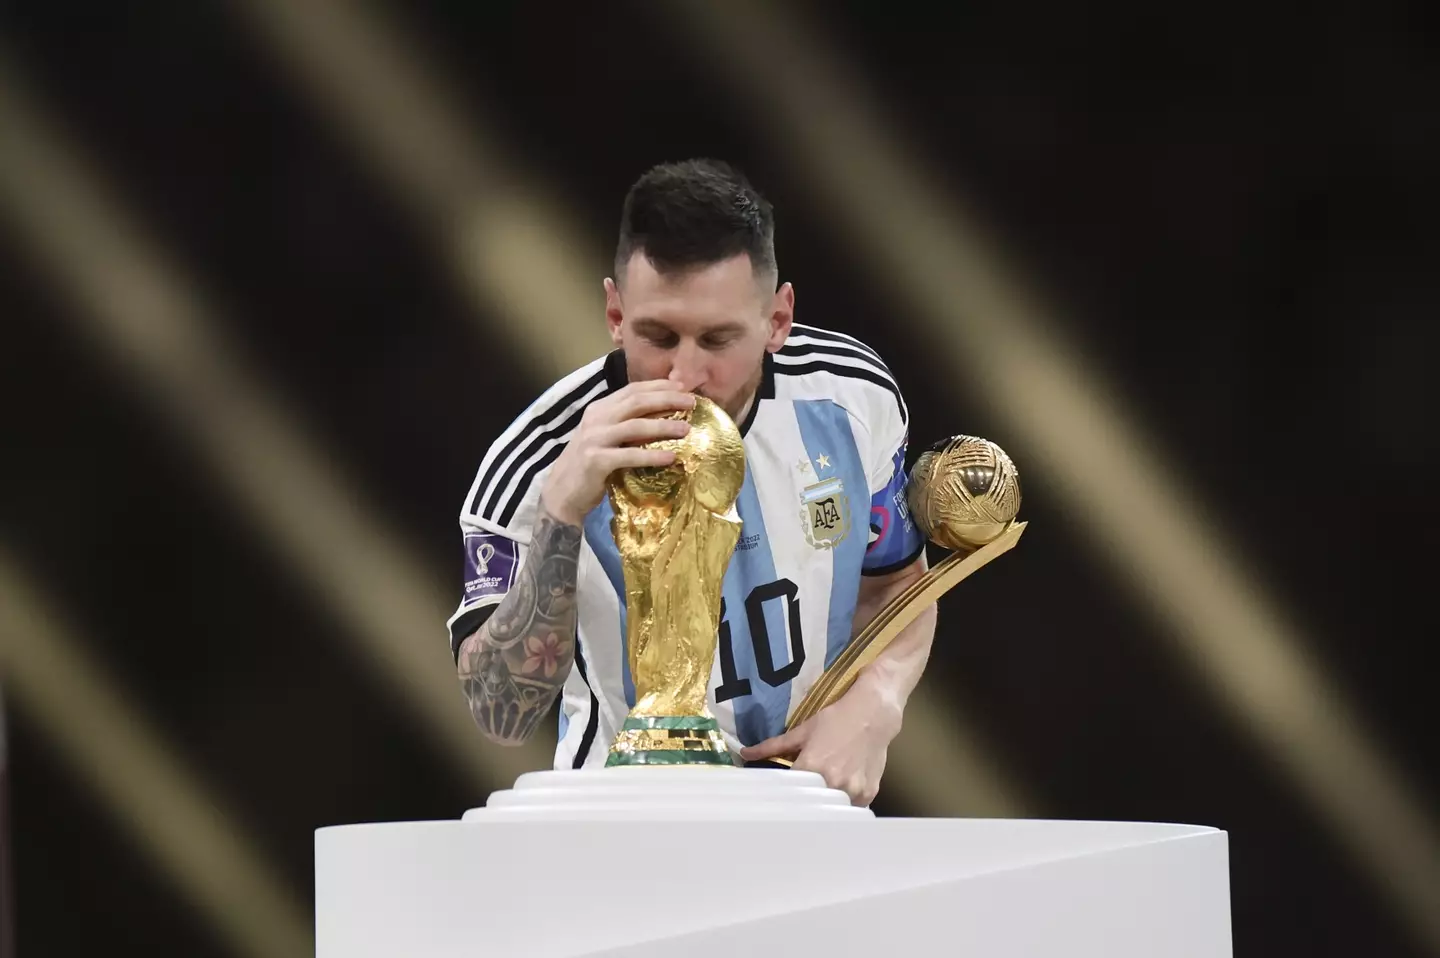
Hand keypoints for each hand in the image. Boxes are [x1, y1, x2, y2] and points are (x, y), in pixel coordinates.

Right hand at [539, 380, 695, 525]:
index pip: (632, 390)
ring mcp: (594, 439)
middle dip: (666, 399)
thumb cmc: (589, 465)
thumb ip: (625, 424)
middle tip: (692, 402)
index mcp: (599, 409)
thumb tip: (661, 414)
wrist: (561, 493)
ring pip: (635, 426)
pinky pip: (629, 456)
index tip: (683, 387)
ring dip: (663, 426)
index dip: (659, 386)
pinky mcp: (595, 461)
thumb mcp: (605, 437)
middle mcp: (596, 419)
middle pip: (636, 402)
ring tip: (687, 429)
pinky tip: (671, 458)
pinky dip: (651, 456)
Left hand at [739, 677, 902, 805]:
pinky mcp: (869, 794)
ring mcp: (853, 791)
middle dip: (805, 804)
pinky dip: (845, 803)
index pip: (790, 795)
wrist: (873, 714)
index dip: (784, 797)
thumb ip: (773, 746)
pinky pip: (852, 808)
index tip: (779, 801)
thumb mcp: (802, 731)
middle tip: (800, 800)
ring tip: (822, 795)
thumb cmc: (835, 720)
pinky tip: (842, 791)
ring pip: (833, 810)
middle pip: (811, 806)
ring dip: (826, 805)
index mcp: (812, 768)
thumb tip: (745, 753)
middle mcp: (833, 783)